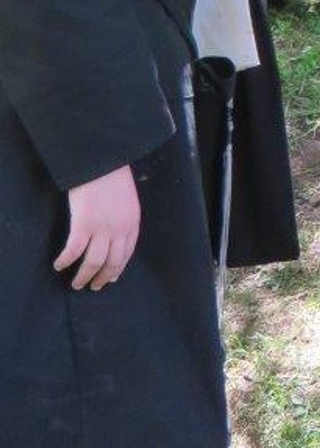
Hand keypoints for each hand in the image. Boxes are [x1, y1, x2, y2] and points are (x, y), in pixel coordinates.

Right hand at [54, 165, 140, 290]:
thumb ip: (122, 216)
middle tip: (95, 287)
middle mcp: (119, 229)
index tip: (112, 277)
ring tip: (77, 284)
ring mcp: (102, 229)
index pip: (127, 252)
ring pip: (93, 262)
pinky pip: (74, 251)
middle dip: (103, 277)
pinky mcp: (83, 225)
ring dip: (84, 276)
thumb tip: (114, 232)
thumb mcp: (126, 198)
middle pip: (113, 262)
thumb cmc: (112, 174)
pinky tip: (59, 265)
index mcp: (132, 222)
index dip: (118, 267)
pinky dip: (66, 261)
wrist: (103, 160)